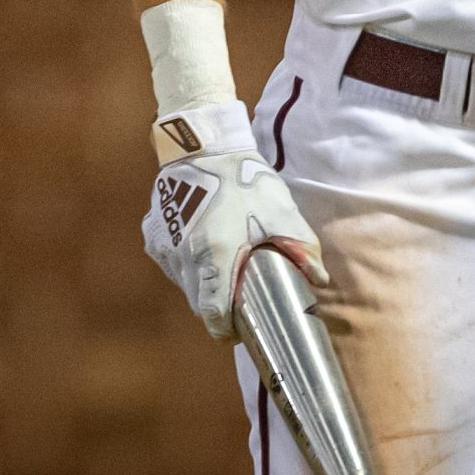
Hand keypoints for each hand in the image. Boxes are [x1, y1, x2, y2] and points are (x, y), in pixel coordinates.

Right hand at [143, 147, 326, 339]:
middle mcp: (184, 258)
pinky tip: (205, 243)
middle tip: (239, 292)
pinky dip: (188, 262)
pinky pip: (172, 262)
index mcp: (215, 258)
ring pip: (184, 283)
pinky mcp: (154, 234)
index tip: (240, 328)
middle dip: (218, 305)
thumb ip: (302, 249)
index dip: (227, 329)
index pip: (213, 316)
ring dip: (203, 283)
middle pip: (199, 303)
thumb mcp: (281, 212)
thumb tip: (320, 280)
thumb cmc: (244, 179)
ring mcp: (165, 246)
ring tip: (225, 263)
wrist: (202, 145)